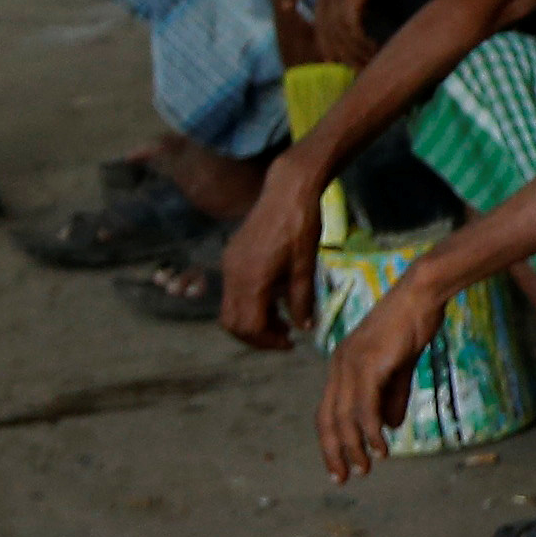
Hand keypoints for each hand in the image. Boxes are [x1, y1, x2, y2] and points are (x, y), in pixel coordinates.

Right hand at [217, 177, 318, 351]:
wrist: (287, 192)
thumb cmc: (301, 228)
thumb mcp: (306, 267)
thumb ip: (301, 300)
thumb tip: (303, 328)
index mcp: (252, 280)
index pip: (249, 326)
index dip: (268, 341)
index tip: (290, 344)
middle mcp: (233, 275)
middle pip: (232, 323)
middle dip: (256, 336)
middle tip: (284, 337)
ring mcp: (229, 266)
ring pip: (229, 309)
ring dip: (252, 321)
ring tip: (281, 321)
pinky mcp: (231, 258)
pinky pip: (232, 292)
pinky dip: (249, 304)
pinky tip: (272, 300)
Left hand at [310, 0, 410, 67]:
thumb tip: (369, 7)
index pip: (323, 22)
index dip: (333, 45)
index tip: (348, 63)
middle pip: (325, 33)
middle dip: (339, 57)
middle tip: (357, 75)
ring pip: (336, 34)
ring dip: (352, 55)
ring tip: (369, 69)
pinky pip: (350, 27)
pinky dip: (361, 44)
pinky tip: (375, 53)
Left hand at [317, 281, 430, 480]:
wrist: (421, 295)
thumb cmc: (412, 324)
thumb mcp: (401, 366)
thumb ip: (393, 396)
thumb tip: (389, 427)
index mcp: (342, 366)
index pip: (328, 412)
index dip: (332, 441)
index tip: (340, 466)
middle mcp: (338, 367)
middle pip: (328, 419)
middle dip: (334, 452)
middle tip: (343, 478)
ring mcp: (350, 365)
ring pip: (344, 418)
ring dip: (353, 448)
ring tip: (365, 469)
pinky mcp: (368, 365)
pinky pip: (364, 407)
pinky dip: (370, 432)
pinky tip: (381, 448)